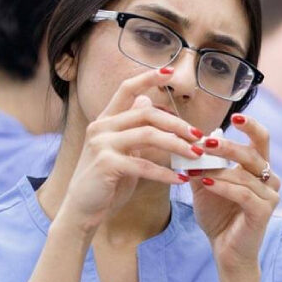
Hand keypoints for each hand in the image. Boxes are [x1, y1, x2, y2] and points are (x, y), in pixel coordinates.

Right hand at [60, 68, 202, 233]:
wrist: (82, 210)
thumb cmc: (107, 182)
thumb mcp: (122, 150)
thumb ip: (134, 127)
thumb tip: (148, 100)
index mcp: (105, 120)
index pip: (126, 89)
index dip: (148, 78)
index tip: (170, 71)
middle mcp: (101, 127)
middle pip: (146, 113)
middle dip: (177, 123)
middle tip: (199, 136)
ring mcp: (101, 144)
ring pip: (148, 135)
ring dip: (177, 145)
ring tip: (195, 155)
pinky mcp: (106, 164)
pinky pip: (144, 165)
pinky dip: (166, 173)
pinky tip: (181, 180)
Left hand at [188, 114, 279, 272]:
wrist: (226, 252)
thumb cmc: (218, 217)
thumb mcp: (206, 184)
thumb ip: (201, 163)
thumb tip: (188, 138)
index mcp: (260, 169)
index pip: (261, 139)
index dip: (251, 125)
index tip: (235, 115)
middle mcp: (270, 179)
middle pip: (253, 153)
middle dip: (227, 146)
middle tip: (203, 142)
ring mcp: (270, 196)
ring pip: (244, 174)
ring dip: (217, 169)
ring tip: (194, 167)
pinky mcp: (263, 212)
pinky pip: (242, 193)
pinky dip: (222, 186)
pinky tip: (204, 183)